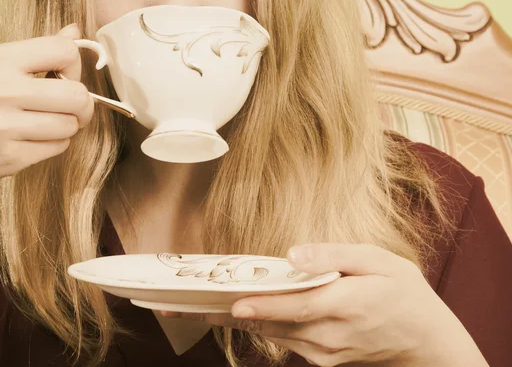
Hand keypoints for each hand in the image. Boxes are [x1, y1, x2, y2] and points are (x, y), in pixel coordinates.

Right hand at [0, 24, 93, 196]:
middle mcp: (0, 89)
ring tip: (43, 126)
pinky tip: (31, 142)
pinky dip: (53, 146)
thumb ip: (36, 51)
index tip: (66, 79)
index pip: (64, 50)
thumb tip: (74, 31)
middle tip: (72, 111)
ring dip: (66, 128)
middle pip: (77, 94)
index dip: (75, 67)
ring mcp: (4, 125)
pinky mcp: (10, 156)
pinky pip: (59, 147)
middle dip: (82, 106)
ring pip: (71, 124)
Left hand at [166, 244, 487, 366]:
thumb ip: (336, 256)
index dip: (263, 306)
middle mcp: (328, 334)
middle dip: (226, 313)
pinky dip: (258, 324)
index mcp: (344, 304)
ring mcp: (323, 351)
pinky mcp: (321, 358)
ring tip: (193, 307)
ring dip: (234, 320)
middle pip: (271, 323)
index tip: (232, 304)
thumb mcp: (380, 261)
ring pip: (271, 333)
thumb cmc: (404, 294)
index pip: (295, 307)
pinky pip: (283, 339)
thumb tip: (294, 254)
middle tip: (182, 305)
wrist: (426, 342)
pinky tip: (233, 311)